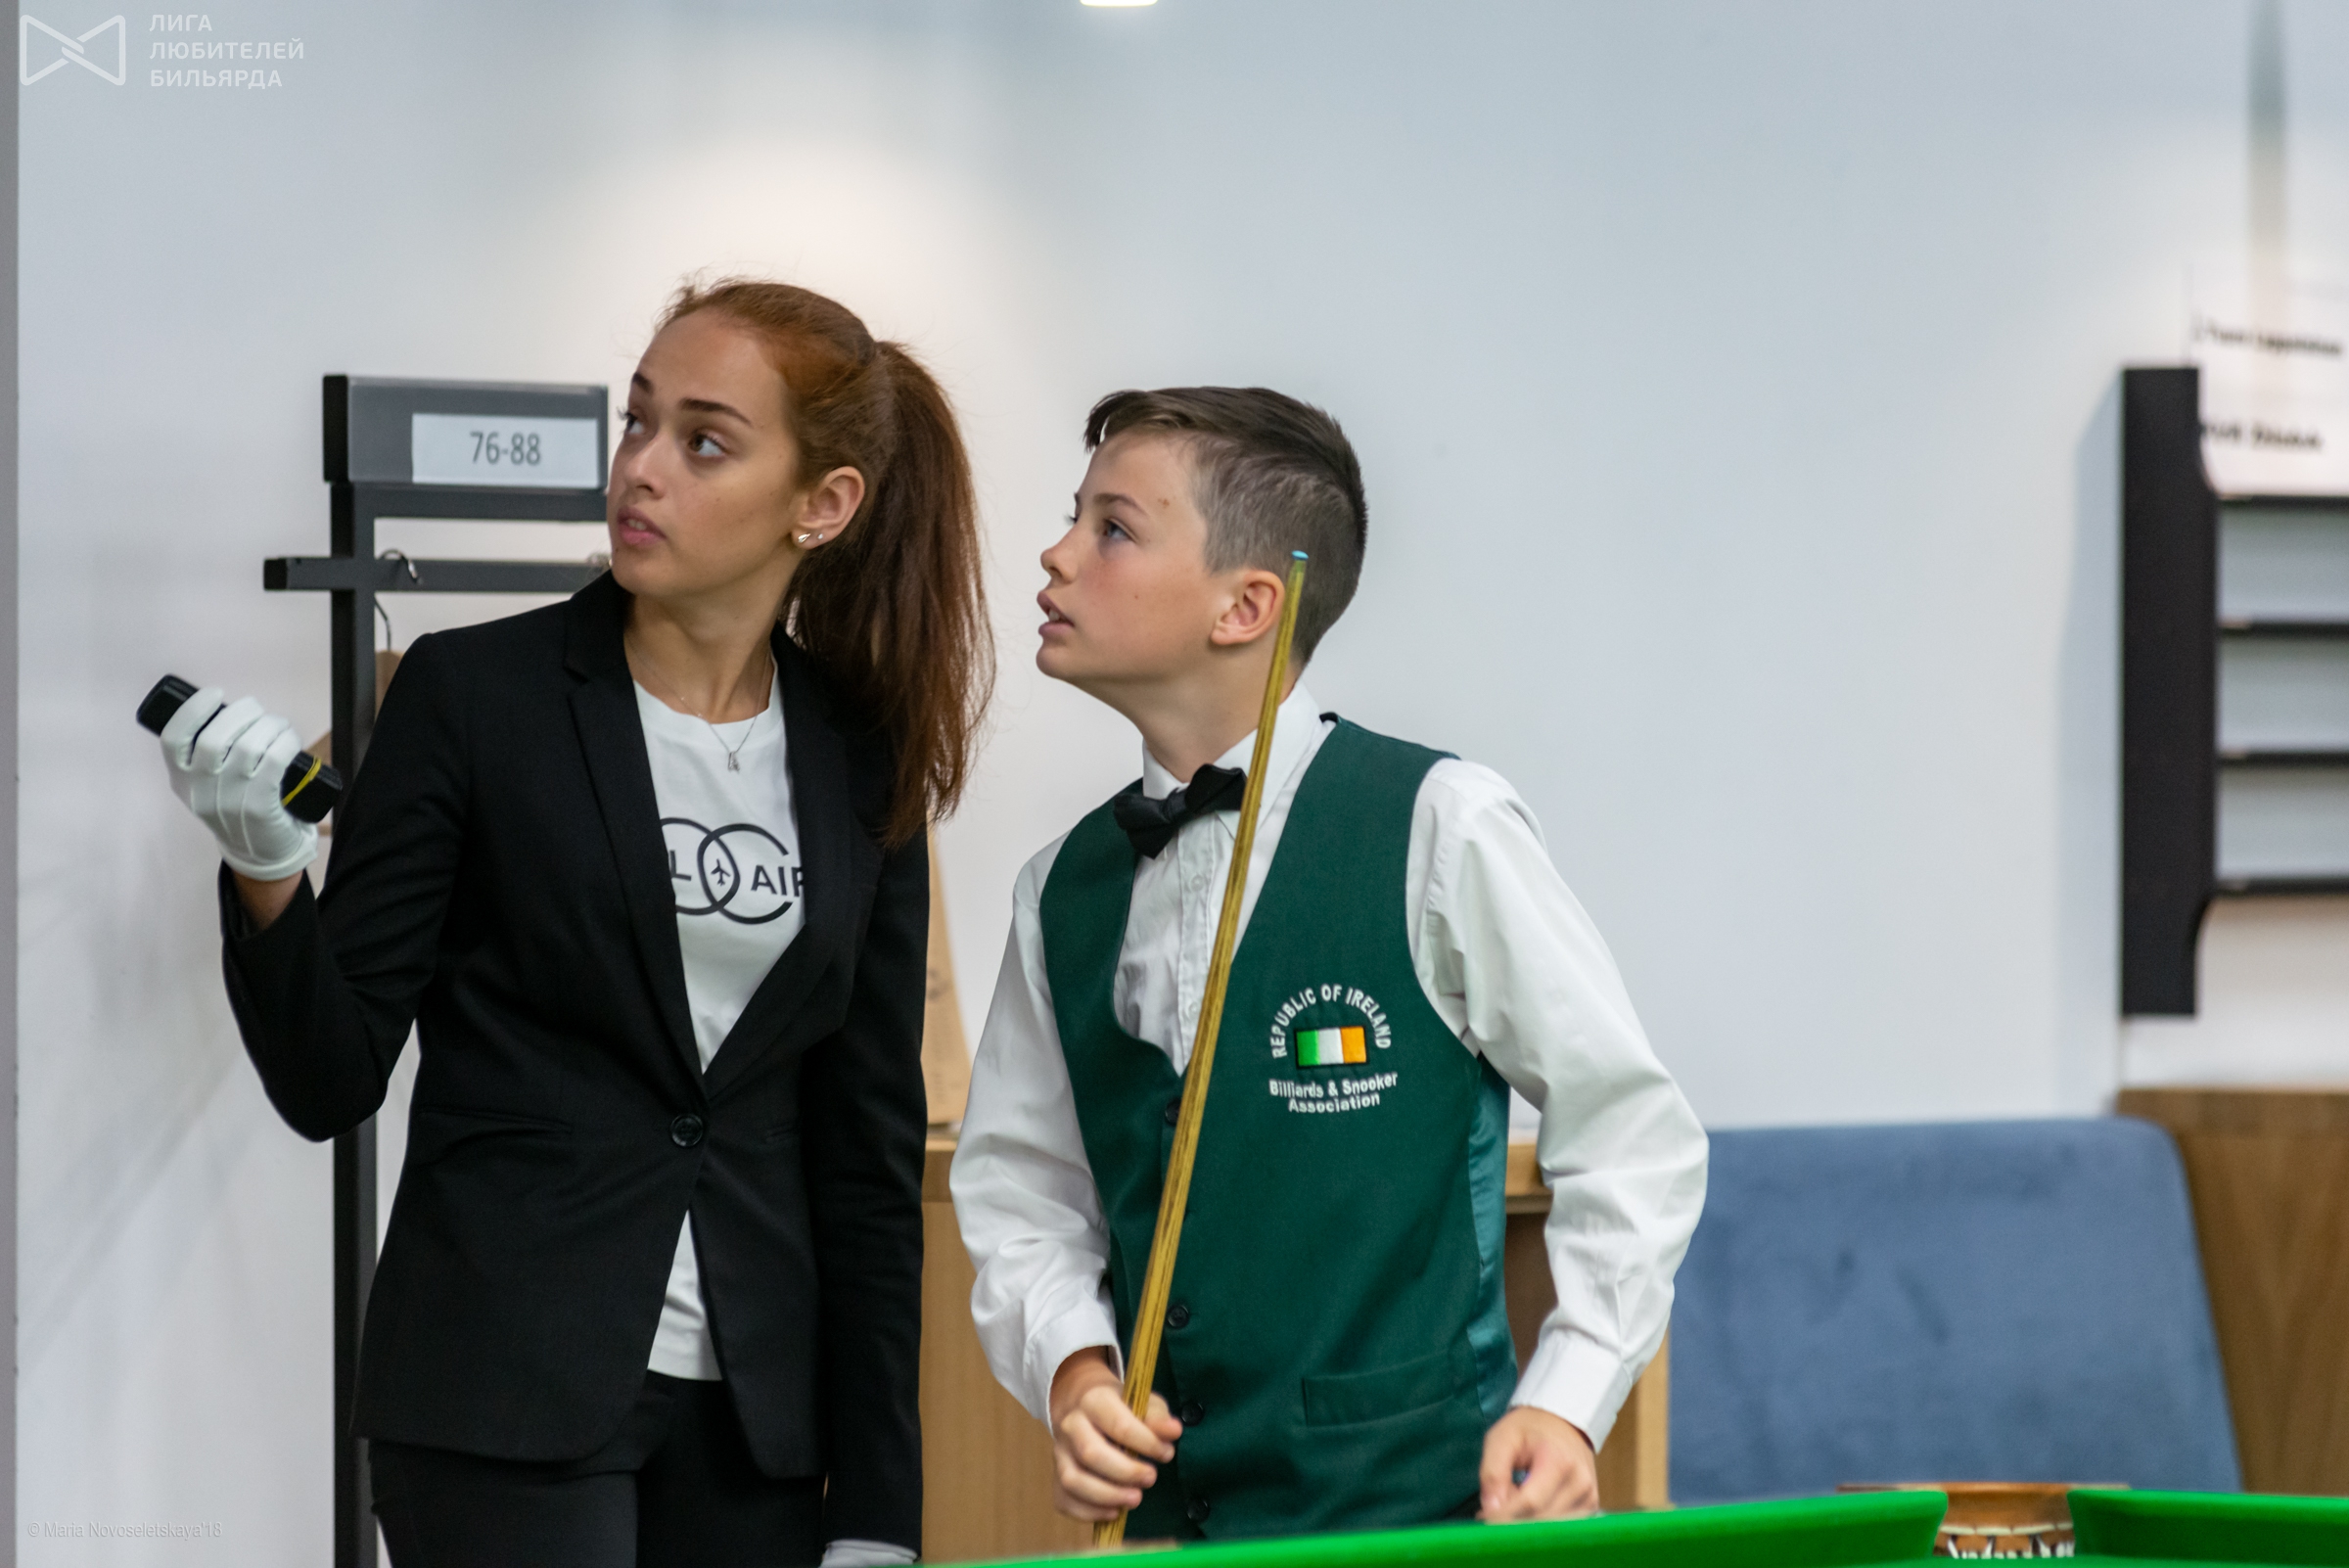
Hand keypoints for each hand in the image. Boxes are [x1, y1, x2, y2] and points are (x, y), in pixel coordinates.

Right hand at [157, 687, 318, 883]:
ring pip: (248, 745)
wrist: (260, 854)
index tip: (214, 694)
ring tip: (278, 726)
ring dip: (269, 725)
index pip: (173, 739)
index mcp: (181, 781)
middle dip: (241, 713)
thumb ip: (206, 756)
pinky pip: (274, 761)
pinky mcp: (259, 807)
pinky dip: (285, 742)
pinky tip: (289, 740)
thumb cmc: (238, 807)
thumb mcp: (207, 786)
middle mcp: (200, 791)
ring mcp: (229, 800)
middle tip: (257, 711)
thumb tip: (229, 712)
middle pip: (215, 736)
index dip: (193, 710)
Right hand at [1046, 1347, 1181, 1522]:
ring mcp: (1059, 1452)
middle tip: (1151, 1478)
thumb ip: (1157, 1417)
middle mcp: (1070, 1424)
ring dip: (1106, 1496)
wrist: (1082, 1404)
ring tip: (1134, 1499)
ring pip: (1072, 1480)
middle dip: (1125, 1472)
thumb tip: (1174, 1431)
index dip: (1146, 1443)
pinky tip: (1114, 1511)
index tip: (1166, 1453)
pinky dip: (1088, 1512)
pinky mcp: (1056, 1474)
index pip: (1118, 1425)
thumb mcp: (1143, 1402)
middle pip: (1090, 1454)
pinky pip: (1063, 1499)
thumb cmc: (1120, 1407)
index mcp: (1094, 1400)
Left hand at [1479, 1406, 1598, 1521]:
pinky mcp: (1591, 1506)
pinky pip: (1562, 1527)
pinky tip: (1529, 1507)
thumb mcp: (1502, 1438)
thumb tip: (1491, 1511)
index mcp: (1558, 1461)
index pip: (1530, 1502)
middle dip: (1513, 1520)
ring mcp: (1589, 1497)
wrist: (1562, 1420)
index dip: (1504, 1515)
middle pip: (1541, 1520)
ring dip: (1526, 1523)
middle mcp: (1580, 1483)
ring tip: (1513, 1500)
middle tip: (1493, 1507)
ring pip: (1551, 1528)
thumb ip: (1493, 1473)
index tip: (1483, 1517)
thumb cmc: (1529, 1429)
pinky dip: (1541, 1523)